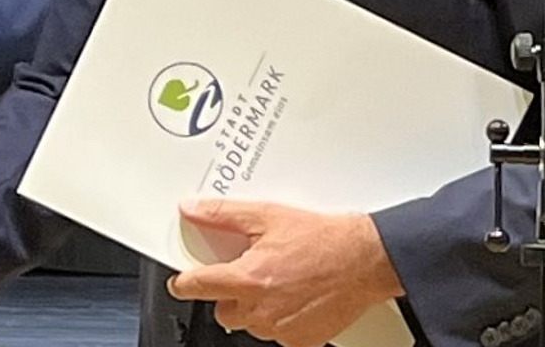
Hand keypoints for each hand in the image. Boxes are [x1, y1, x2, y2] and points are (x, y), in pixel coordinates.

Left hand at [167, 200, 404, 345]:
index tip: (181, 281)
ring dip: (255, 306)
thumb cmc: (323, 239)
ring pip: (250, 323)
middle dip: (228, 293)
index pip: (197, 287)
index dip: (184, 282)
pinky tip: (294, 295)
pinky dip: (279, 318)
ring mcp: (282, 328)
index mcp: (248, 278)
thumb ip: (222, 214)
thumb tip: (193, 210)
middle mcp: (261, 309)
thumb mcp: (266, 215)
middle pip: (223, 310)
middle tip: (246, 272)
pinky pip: (278, 333)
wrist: (364, 259)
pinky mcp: (302, 340)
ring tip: (277, 280)